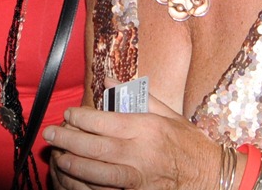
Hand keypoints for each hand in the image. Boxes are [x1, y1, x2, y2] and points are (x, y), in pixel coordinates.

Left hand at [43, 95, 221, 189]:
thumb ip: (137, 96)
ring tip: (59, 157)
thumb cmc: (190, 143)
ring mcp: (139, 176)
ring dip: (75, 164)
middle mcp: (140, 151)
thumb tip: (108, 82)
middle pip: (95, 146)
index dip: (81, 117)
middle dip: (68, 139)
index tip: (68, 114)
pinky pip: (109, 189)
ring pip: (98, 171)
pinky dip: (91, 185)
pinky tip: (77, 179)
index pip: (105, 121)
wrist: (211, 175)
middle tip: (50, 134)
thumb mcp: (168, 113)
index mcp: (146, 127)